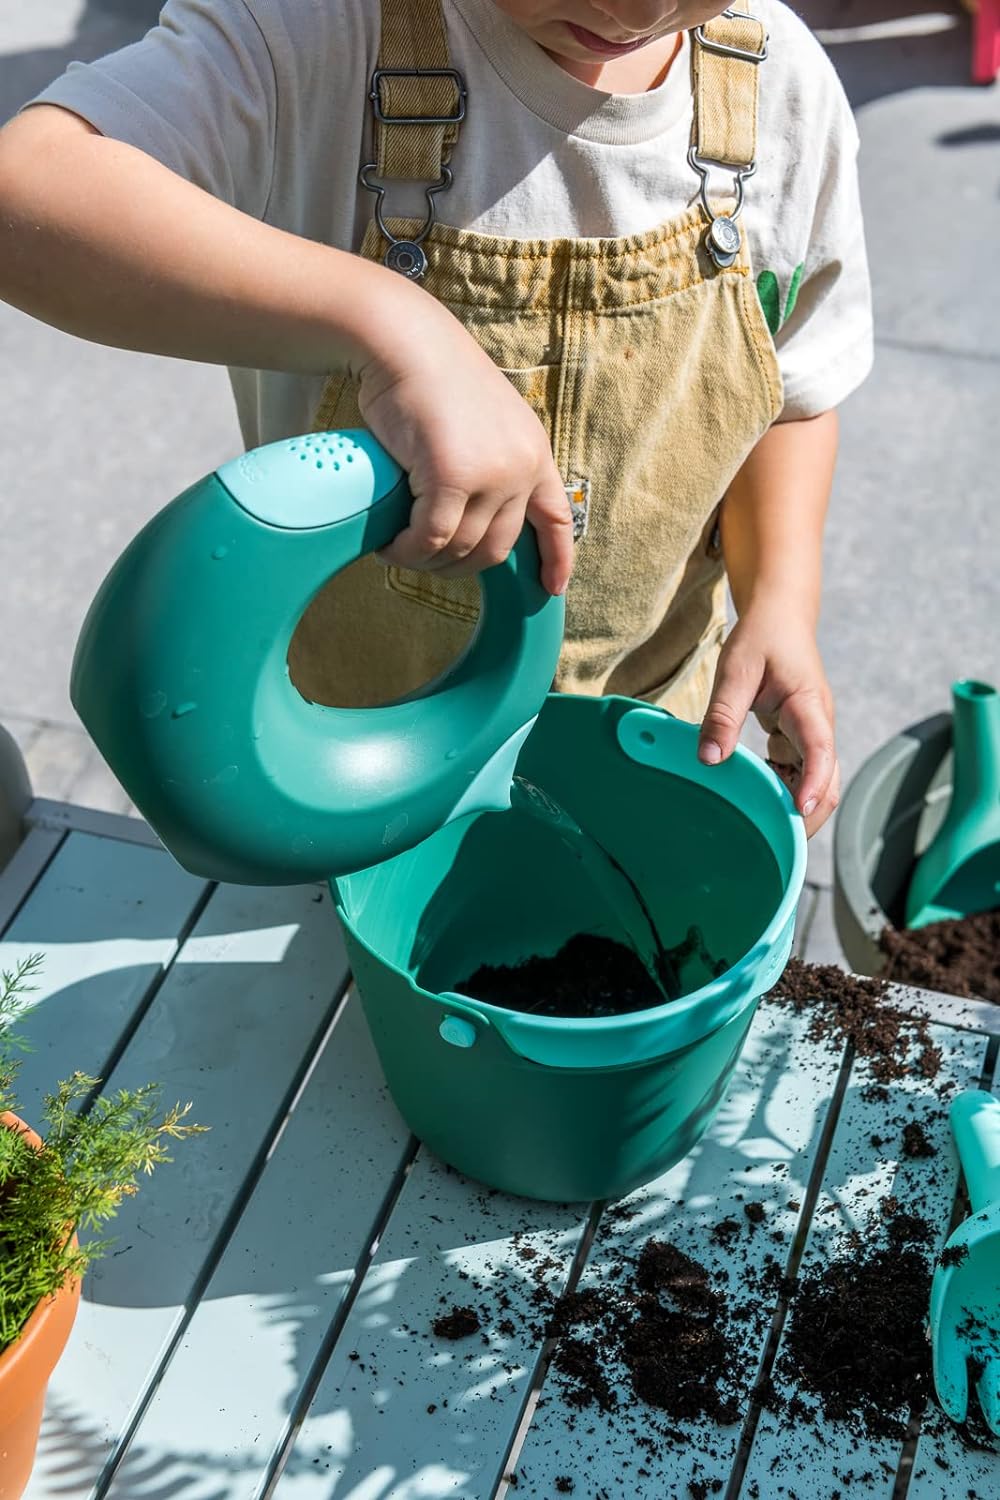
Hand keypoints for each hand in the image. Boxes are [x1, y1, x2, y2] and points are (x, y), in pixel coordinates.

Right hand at [354, 292, 573, 595]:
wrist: (405, 342)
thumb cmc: (431, 377)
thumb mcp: (481, 422)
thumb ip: (488, 461)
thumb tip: (467, 514)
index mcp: (534, 452)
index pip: (557, 517)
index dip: (557, 559)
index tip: (552, 587)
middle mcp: (521, 466)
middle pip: (497, 547)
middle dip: (459, 566)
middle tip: (425, 558)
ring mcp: (490, 474)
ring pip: (462, 548)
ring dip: (427, 560)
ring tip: (401, 550)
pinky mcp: (453, 478)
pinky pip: (432, 539)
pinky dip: (409, 551)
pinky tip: (391, 547)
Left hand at [697, 604, 839, 836]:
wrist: (781, 617)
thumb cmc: (761, 638)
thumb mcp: (735, 671)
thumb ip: (722, 715)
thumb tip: (710, 759)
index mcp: (808, 706)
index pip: (820, 750)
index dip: (812, 783)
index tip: (797, 811)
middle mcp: (817, 725)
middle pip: (826, 781)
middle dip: (806, 814)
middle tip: (774, 843)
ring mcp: (811, 734)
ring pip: (814, 782)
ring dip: (791, 804)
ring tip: (759, 827)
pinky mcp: (798, 738)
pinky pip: (796, 772)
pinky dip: (780, 788)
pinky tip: (753, 796)